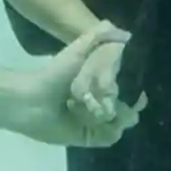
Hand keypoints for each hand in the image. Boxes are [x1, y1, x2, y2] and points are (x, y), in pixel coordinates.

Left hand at [10, 23, 137, 148]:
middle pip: (131, 106)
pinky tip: (92, 119)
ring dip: (118, 115)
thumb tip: (126, 33)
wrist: (32, 101)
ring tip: (100, 108)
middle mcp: (103, 102)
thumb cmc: (55, 74)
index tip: (138, 85)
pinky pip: (111, 136)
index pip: (131, 86)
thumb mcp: (78, 50)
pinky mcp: (91, 137)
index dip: (136, 86)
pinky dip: (106, 128)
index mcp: (102, 82)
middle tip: (116, 98)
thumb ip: (99, 36)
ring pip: (123, 122)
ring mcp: (98, 121)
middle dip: (131, 103)